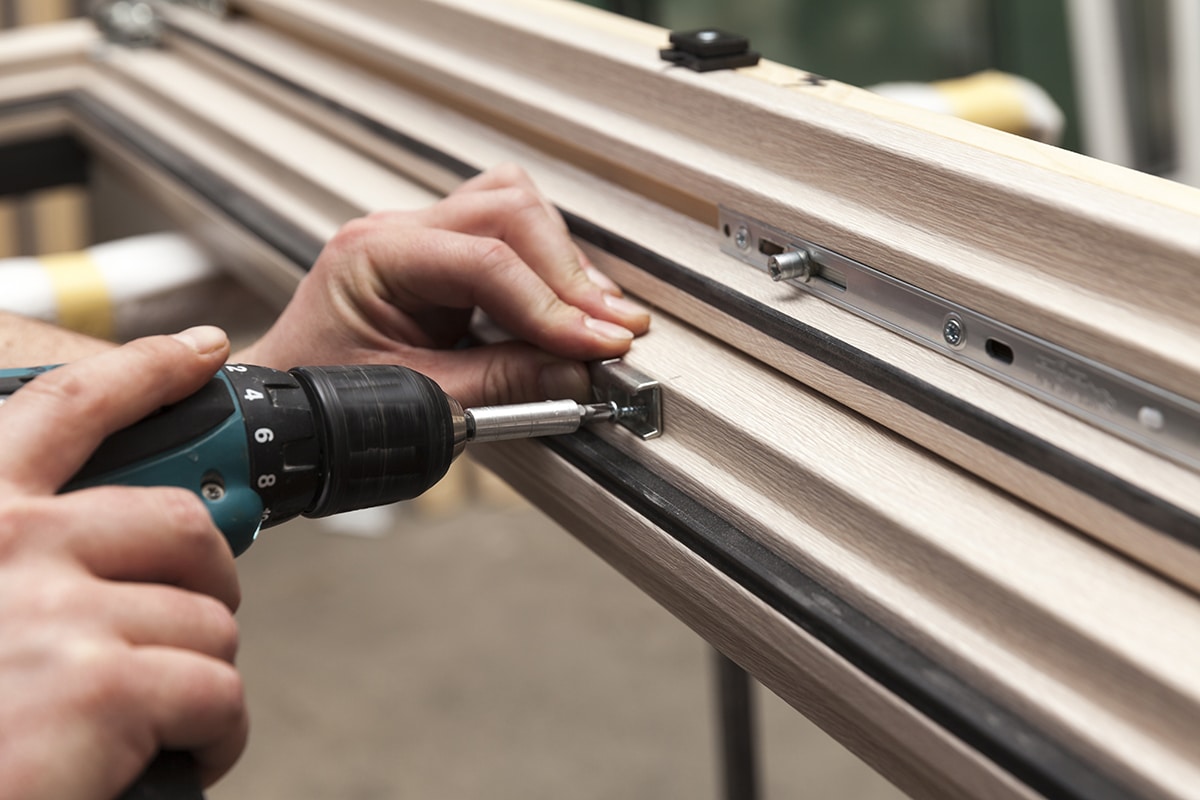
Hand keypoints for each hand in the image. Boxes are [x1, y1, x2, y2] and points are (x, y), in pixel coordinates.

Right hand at [0, 328, 245, 798]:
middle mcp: (7, 545)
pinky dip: (216, 735)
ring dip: (199, 677)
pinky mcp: (102, 685)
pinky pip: (218, 693)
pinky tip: (179, 757)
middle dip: (207, 581)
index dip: (145, 370)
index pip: (65, 406)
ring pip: (207, 621)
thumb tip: (93, 551)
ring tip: (155, 719)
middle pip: (181, 526)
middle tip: (189, 626)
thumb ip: (16, 560)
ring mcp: (55, 612)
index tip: (199, 349)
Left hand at [237, 164, 650, 406]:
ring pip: (512, 208)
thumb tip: (574, 374)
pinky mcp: (439, 258)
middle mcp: (397, 232)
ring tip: (597, 317)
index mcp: (375, 256)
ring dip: (562, 261)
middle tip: (612, 330)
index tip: (600, 345)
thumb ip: (500, 385)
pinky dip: (545, 268)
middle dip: (569, 274)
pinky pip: (506, 236)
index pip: (488, 262)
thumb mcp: (417, 404)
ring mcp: (418, 238)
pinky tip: (568, 307)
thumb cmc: (324, 406)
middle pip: (508, 210)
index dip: (554, 306)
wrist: (286, 416)